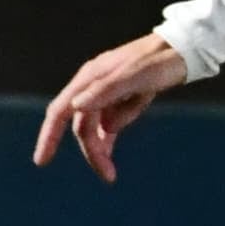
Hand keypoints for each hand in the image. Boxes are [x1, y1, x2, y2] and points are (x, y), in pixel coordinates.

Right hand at [36, 32, 190, 181]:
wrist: (183, 50)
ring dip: (102, 148)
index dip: (48, 136)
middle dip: (91, 151)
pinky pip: (110, 122)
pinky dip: (110, 137)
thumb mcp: (134, 76)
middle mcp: (94, 86)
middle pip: (83, 125)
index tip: (41, 161)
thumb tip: (76, 106)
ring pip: (96, 127)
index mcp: (90, 78)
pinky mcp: (121, 97)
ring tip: (111, 172)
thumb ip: (105, 91)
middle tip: (108, 175)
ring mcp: (107, 92)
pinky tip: (110, 150)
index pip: (60, 111)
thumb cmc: (159, 61)